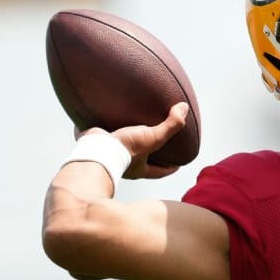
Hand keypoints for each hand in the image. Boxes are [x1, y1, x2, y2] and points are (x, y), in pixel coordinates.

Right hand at [74, 102, 189, 179]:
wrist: (95, 148)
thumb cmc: (125, 149)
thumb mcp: (153, 137)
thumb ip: (171, 125)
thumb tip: (184, 108)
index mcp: (139, 168)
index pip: (159, 171)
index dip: (169, 168)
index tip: (177, 164)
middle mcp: (125, 165)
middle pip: (140, 161)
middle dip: (148, 154)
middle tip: (155, 143)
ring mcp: (109, 156)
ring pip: (121, 149)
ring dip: (126, 139)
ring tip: (132, 125)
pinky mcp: (96, 144)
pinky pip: (104, 137)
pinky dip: (107, 128)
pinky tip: (108, 116)